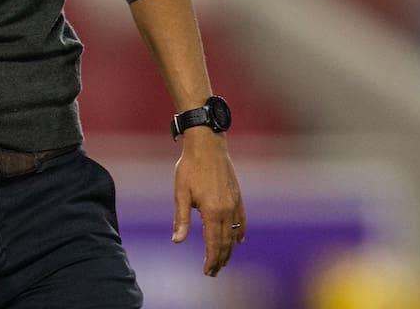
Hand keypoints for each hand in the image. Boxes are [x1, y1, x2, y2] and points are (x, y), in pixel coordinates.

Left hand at [171, 129, 245, 275]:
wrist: (207, 146)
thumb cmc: (190, 167)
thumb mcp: (180, 192)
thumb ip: (180, 218)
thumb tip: (177, 241)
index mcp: (211, 211)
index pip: (213, 243)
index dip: (211, 260)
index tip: (207, 271)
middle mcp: (226, 211)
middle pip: (226, 242)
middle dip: (220, 259)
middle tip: (213, 272)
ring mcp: (235, 204)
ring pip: (235, 234)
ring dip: (229, 250)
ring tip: (223, 261)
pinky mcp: (238, 197)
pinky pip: (242, 221)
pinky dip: (240, 233)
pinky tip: (238, 241)